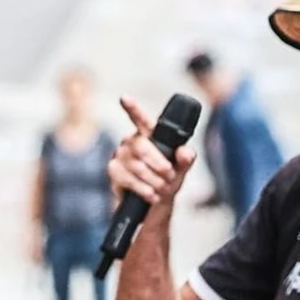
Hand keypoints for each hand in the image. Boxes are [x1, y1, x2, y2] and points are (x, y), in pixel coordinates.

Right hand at [105, 98, 196, 229]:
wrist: (155, 201)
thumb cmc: (168, 178)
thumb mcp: (182, 168)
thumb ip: (186, 158)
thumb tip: (185, 152)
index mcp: (148, 134)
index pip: (140, 119)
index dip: (132, 108)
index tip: (124, 98)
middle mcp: (131, 141)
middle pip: (141, 146)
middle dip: (158, 163)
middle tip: (169, 175)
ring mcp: (120, 156)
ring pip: (135, 165)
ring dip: (153, 179)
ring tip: (162, 188)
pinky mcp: (114, 171)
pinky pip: (126, 178)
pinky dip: (142, 188)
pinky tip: (151, 195)